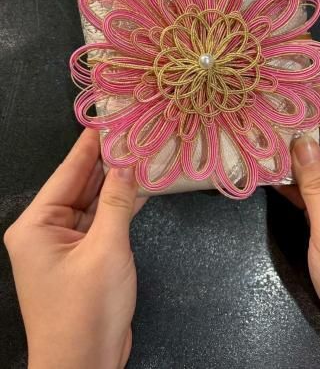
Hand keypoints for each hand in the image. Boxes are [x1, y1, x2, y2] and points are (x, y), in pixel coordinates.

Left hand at [3, 129, 145, 368]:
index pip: (67, 172)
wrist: (86, 366)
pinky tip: (141, 186)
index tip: (107, 117)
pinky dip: (121, 206)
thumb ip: (118, 201)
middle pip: (81, 185)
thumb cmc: (86, 309)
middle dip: (107, 161)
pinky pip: (103, 222)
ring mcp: (67, 243)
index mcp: (36, 224)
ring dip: (117, 183)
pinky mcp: (86, 256)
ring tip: (141, 151)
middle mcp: (47, 229)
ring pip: (95, 203)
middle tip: (131, 130)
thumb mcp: (106, 249)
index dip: (89, 144)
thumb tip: (127, 161)